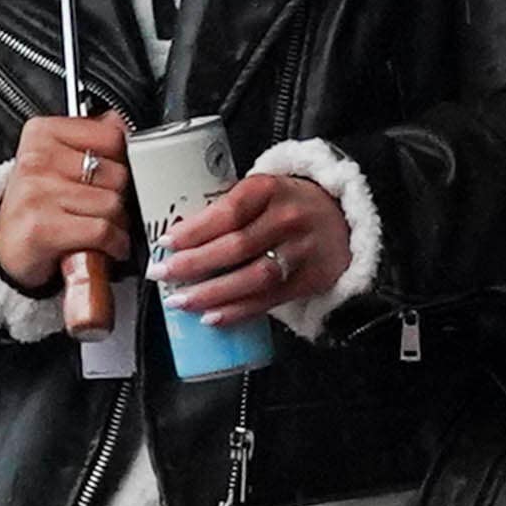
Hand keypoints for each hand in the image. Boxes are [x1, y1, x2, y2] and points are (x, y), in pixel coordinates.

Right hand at [0, 112, 137, 285]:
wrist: (5, 247)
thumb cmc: (37, 204)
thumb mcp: (58, 162)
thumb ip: (91, 139)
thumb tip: (120, 122)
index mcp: (41, 134)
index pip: (112, 137)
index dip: (121, 161)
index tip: (109, 175)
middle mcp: (36, 160)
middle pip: (118, 174)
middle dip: (118, 196)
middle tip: (101, 208)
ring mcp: (37, 193)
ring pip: (113, 204)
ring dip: (117, 224)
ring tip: (98, 227)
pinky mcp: (42, 228)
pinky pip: (103, 231)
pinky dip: (112, 244)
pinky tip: (101, 246)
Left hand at [158, 168, 351, 329]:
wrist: (343, 218)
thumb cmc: (289, 204)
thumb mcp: (263, 191)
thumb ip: (227, 208)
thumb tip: (176, 239)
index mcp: (270, 189)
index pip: (229, 210)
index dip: (196, 229)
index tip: (166, 242)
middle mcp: (289, 219)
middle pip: (237, 246)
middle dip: (194, 264)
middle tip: (162, 274)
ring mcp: (302, 251)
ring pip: (253, 277)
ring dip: (212, 293)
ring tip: (181, 301)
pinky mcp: (310, 280)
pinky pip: (269, 300)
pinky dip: (237, 311)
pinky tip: (212, 316)